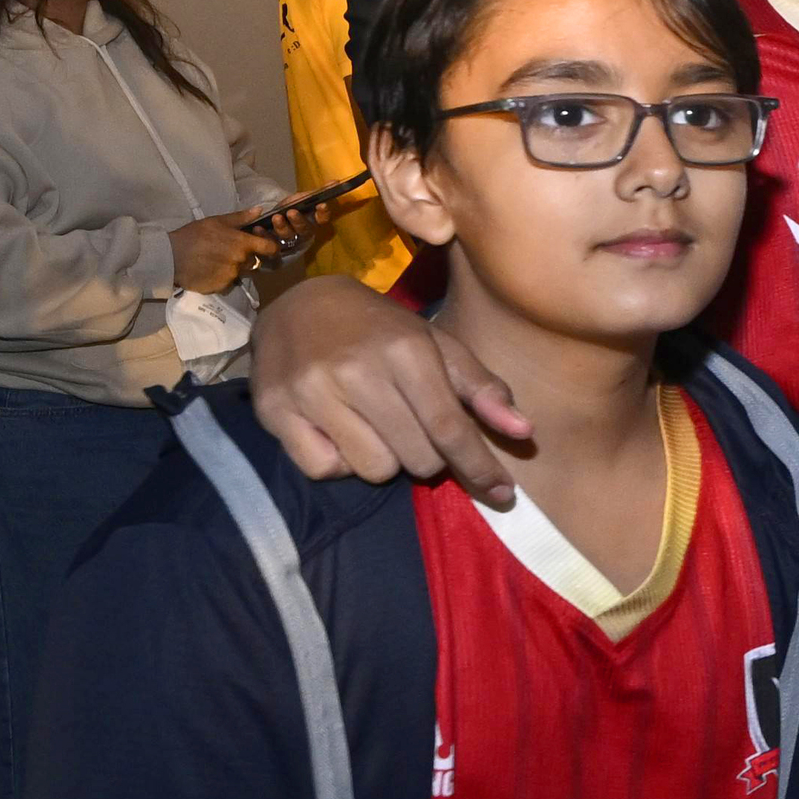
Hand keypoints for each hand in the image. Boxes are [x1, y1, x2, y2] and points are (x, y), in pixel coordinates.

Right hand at [169, 213, 279, 293]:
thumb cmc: (193, 235)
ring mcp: (232, 276)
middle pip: (254, 261)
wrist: (170, 256)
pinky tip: (208, 269)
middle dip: (245, 257)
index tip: (264, 247)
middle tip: (227, 251)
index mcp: (243, 244)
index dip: (270, 248)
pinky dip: (221, 277)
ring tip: (215, 260)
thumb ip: (241, 218)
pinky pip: (227, 282)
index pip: (270, 249)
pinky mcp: (221, 287)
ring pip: (240, 272)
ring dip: (233, 267)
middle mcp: (241, 261)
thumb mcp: (216, 221)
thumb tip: (260, 210)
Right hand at [252, 277, 532, 501]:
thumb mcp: (437, 346)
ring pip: (374, 470)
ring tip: (374, 425)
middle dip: (428, 456)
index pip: (450, 429)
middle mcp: (357, 372)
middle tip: (414, 430)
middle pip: (417, 459)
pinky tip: (338, 430)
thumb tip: (523, 432)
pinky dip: (339, 461)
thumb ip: (481, 389)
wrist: (298, 304)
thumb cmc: (380, 330)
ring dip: (385, 459)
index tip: (503, 493)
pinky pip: (325, 470)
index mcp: (405, 352)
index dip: (479, 468)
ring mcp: (311, 393)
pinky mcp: (275, 411)